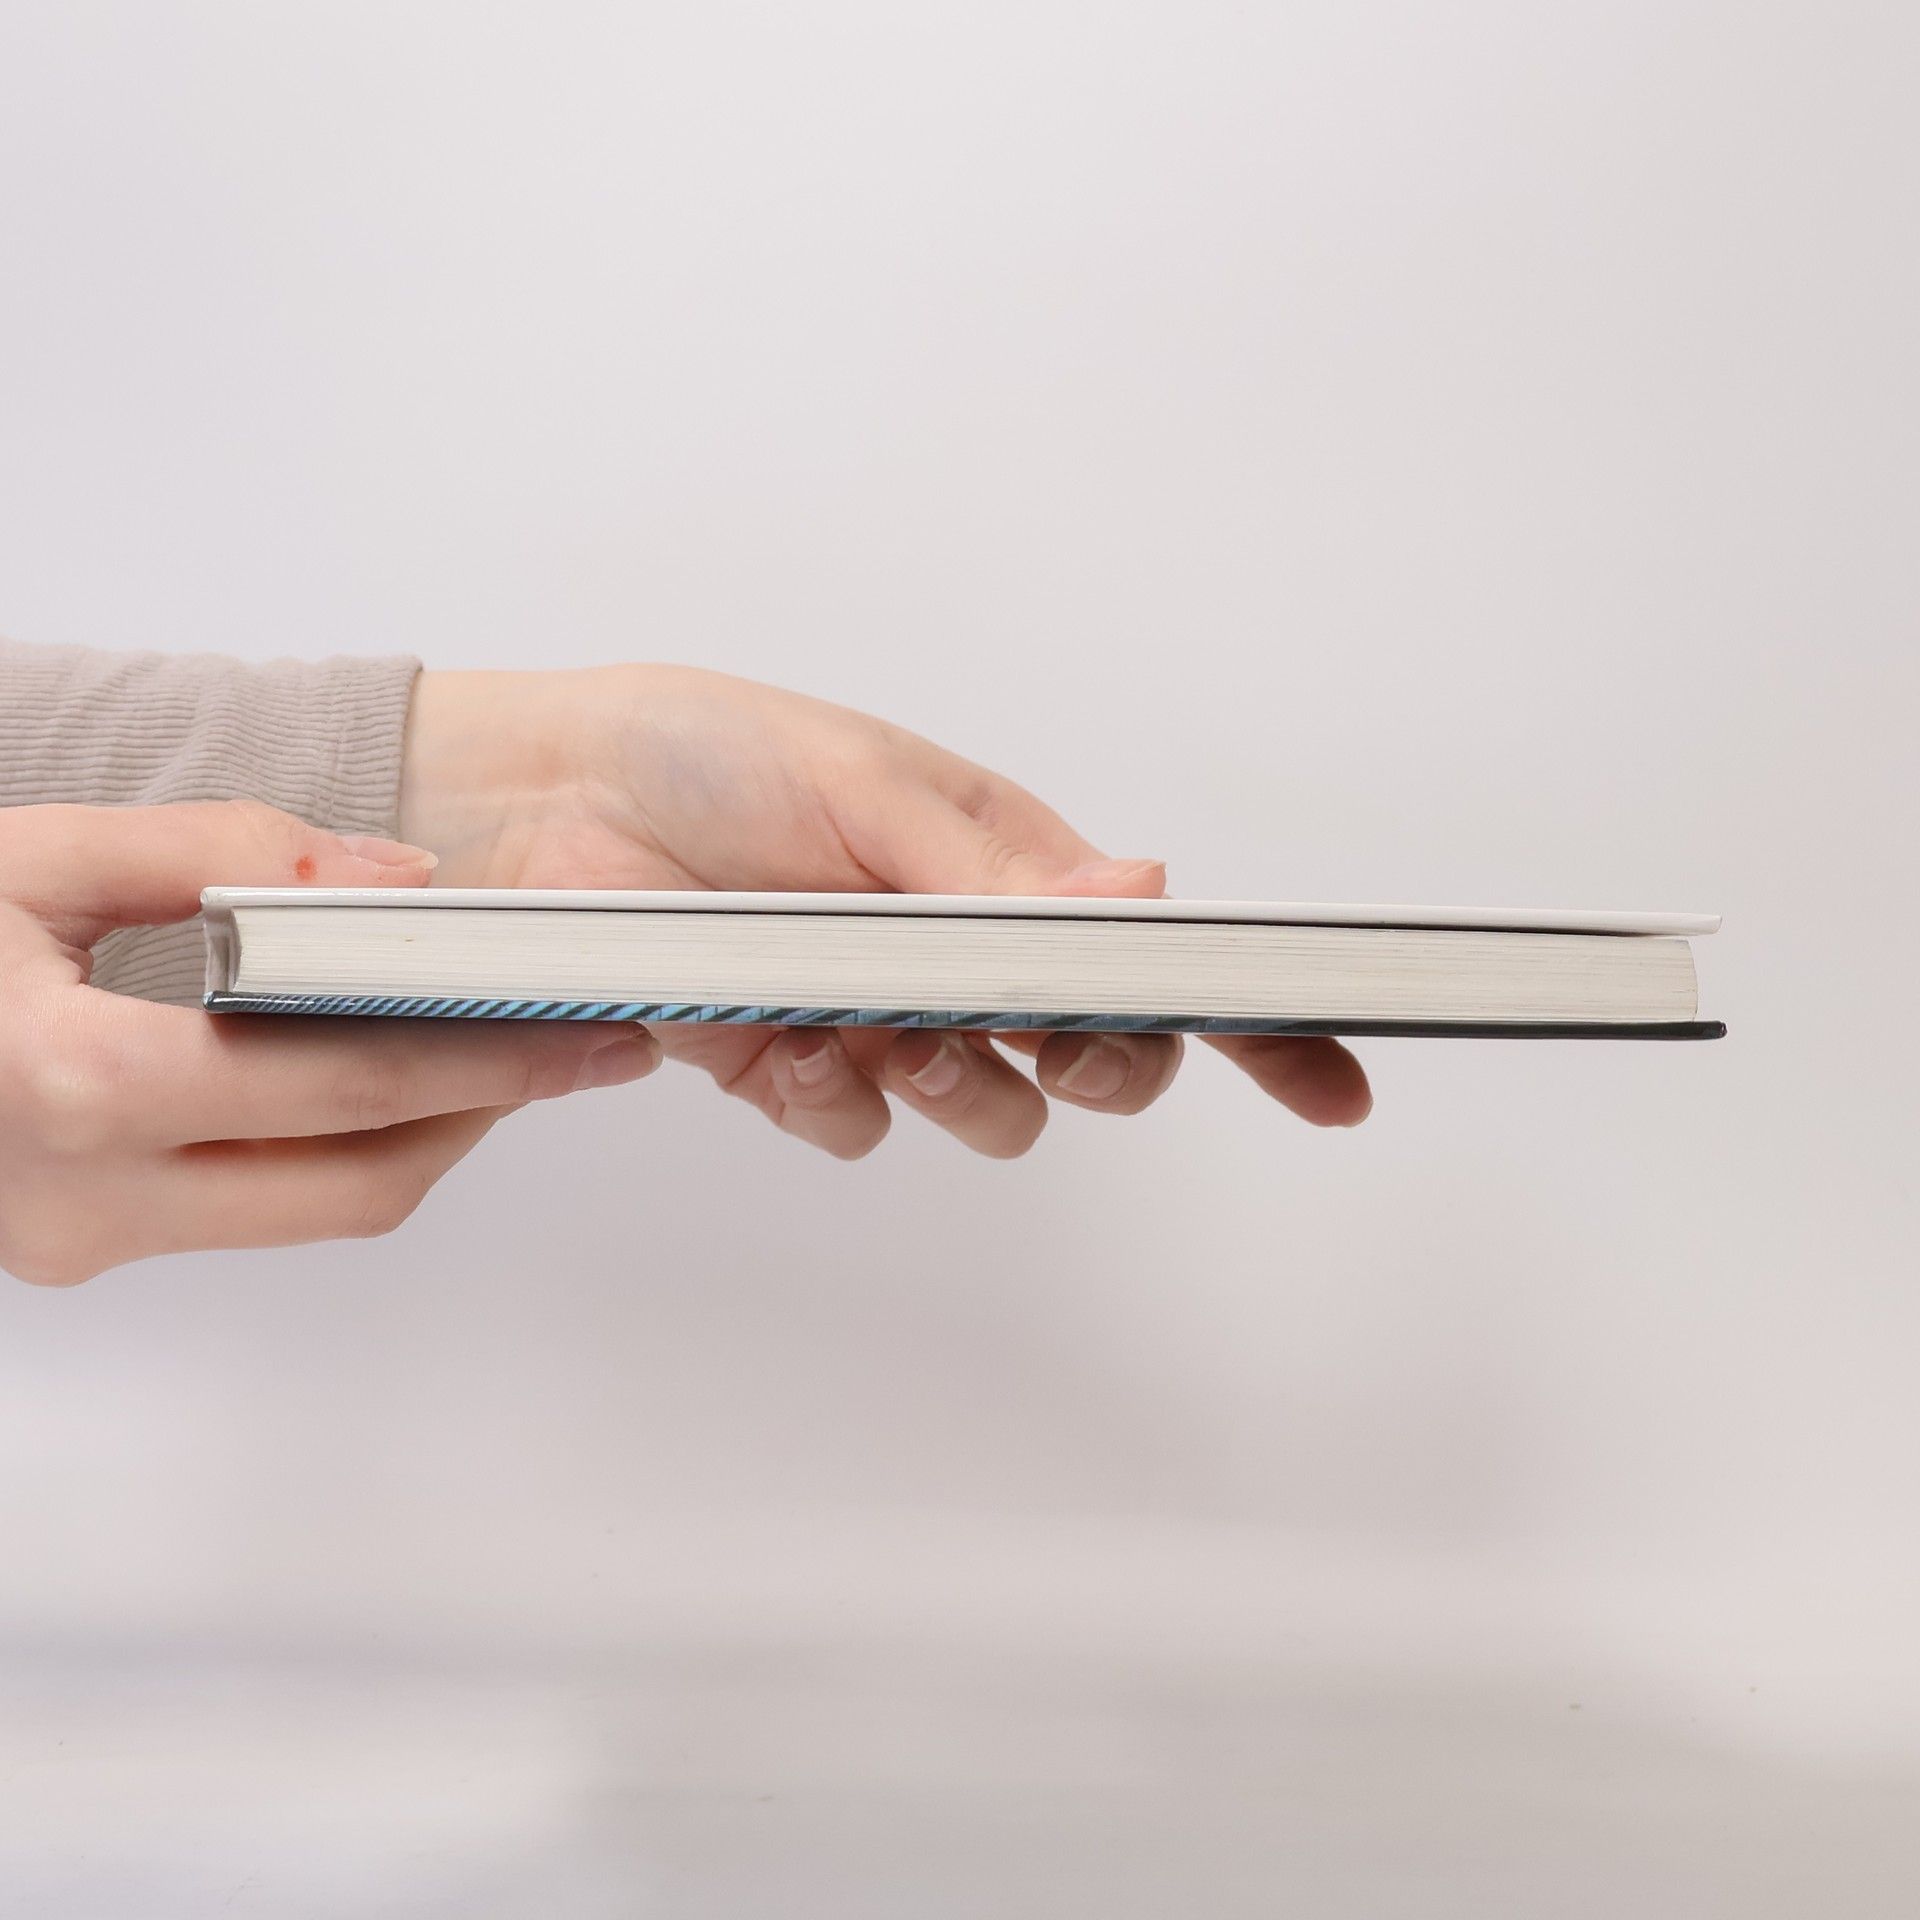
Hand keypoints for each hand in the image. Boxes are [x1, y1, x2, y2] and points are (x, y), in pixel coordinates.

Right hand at [0, 801, 659, 1284]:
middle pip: (361, 1182)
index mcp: (72, 1088)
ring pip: (317, 1210)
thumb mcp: (38, 853)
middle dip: (486, 1112)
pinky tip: (382, 1071)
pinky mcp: (80, 1247)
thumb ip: (231, 851)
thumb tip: (404, 879)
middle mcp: (84, 1199)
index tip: (594, 1029)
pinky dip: (337, 1144)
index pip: (351, 1088)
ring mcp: (80, 1242)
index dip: (493, 1059)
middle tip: (584, 1047)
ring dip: (421, 1134)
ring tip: (498, 1048)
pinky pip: (255, 1205)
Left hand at [399, 666, 1370, 1157]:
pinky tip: (770, 1039)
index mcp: (1006, 867)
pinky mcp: (794, 1066)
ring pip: (988, 1113)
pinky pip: (855, 1129)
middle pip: (1097, 1059)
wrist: (547, 804)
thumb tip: (1138, 898)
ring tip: (873, 1029)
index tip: (1331, 1082)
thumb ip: (995, 872)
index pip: (1158, 958)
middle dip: (1095, 1065)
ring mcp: (881, 1020)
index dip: (1253, 1023)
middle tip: (1052, 1038)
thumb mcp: (862, 787)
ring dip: (948, 1086)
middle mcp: (960, 953)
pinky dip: (824, 1095)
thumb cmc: (707, 751)